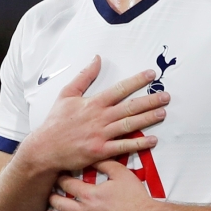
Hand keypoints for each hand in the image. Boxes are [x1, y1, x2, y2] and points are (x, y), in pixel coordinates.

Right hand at [19, 56, 168, 173]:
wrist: (44, 149)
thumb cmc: (56, 122)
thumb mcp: (66, 94)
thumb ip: (84, 76)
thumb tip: (97, 58)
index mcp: (93, 103)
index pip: (119, 89)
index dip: (137, 81)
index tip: (151, 75)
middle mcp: (99, 118)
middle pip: (130, 107)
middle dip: (150, 100)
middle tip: (166, 95)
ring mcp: (101, 135)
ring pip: (130, 125)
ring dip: (148, 118)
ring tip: (163, 112)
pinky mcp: (101, 151)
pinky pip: (124, 146)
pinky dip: (139, 143)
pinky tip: (153, 140)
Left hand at [45, 160, 161, 210]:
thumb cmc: (135, 196)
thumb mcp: (121, 173)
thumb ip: (104, 164)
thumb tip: (91, 157)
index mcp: (89, 194)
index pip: (67, 185)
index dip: (60, 180)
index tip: (57, 177)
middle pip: (60, 204)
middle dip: (52, 198)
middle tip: (49, 194)